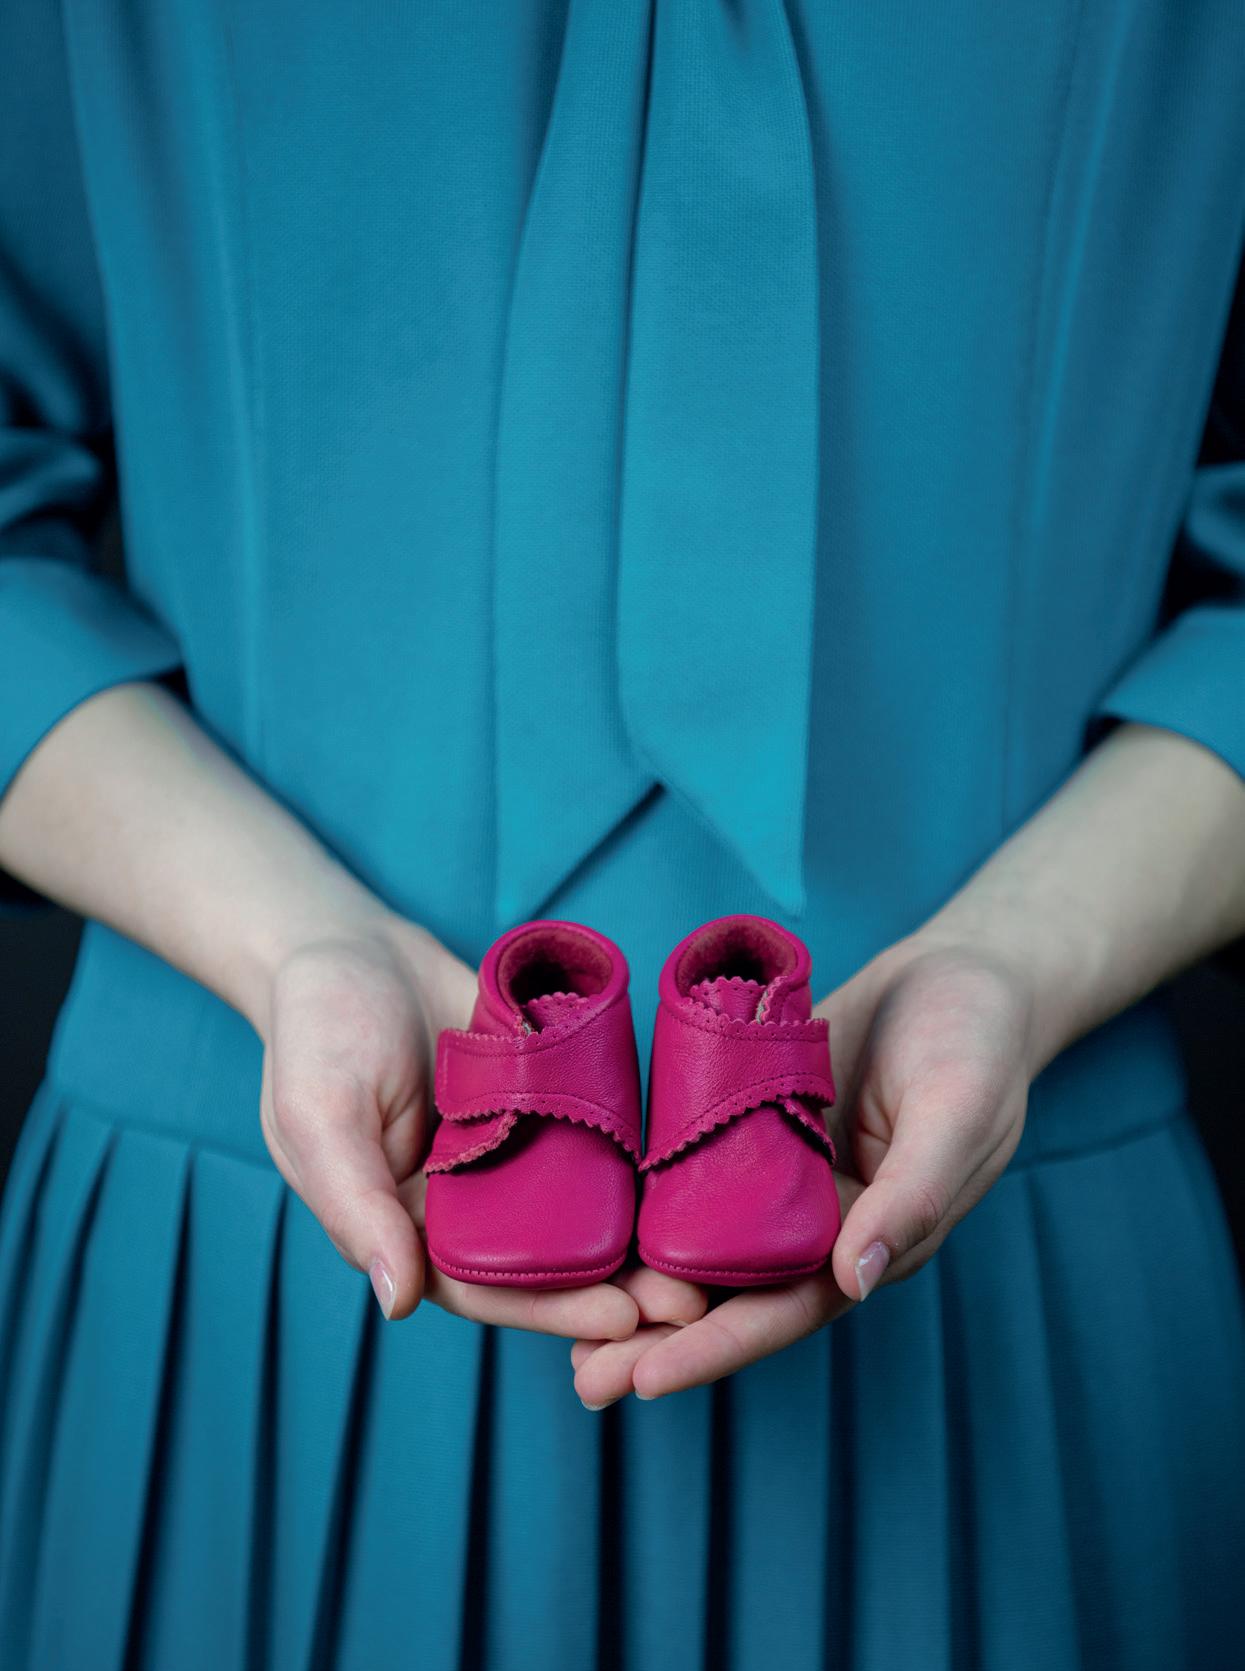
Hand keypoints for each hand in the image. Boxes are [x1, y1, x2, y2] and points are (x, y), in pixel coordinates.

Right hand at [259, 914, 666, 1339]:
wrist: (349, 943)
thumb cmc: (315, 1031)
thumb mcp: (319, 1116)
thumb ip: (356, 1207)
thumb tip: (398, 1301)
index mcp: (407, 1224)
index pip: (484, 1286)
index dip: (550, 1307)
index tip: (622, 1319)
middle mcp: (464, 1199)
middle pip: (546, 1261)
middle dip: (615, 1286)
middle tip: (691, 1306)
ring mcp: (507, 1148)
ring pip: (579, 1209)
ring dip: (637, 1239)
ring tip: (707, 1258)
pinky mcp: (542, 1097)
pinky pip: (591, 1137)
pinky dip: (636, 1165)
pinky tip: (691, 1181)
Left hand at [571, 931, 1037, 1405]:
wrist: (962, 974)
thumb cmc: (980, 1044)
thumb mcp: (959, 1111)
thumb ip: (912, 1195)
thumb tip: (854, 1282)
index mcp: (870, 1237)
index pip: (787, 1309)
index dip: (718, 1347)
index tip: (647, 1379)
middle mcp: (816, 1219)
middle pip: (729, 1292)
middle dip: (657, 1337)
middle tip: (581, 1377)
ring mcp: (780, 1171)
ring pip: (699, 1239)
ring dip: (638, 1278)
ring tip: (559, 1316)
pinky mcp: (753, 1118)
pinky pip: (693, 1165)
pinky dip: (644, 1196)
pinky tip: (584, 1214)